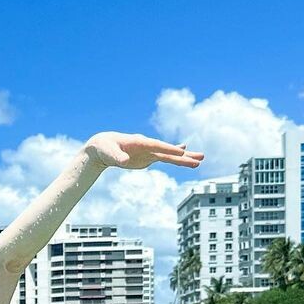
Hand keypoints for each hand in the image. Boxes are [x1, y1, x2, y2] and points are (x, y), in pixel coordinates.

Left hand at [85, 132, 203, 170]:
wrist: (103, 147)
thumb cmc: (104, 147)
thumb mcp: (108, 153)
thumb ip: (116, 157)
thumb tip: (125, 161)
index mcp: (139, 142)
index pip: (156, 146)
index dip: (168, 148)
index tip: (181, 152)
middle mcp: (147, 145)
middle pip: (167, 151)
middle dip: (183, 155)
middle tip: (200, 158)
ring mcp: (149, 151)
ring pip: (169, 155)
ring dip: (183, 158)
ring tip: (199, 161)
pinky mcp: (148, 158)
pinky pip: (164, 158)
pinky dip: (175, 158)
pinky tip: (185, 156)